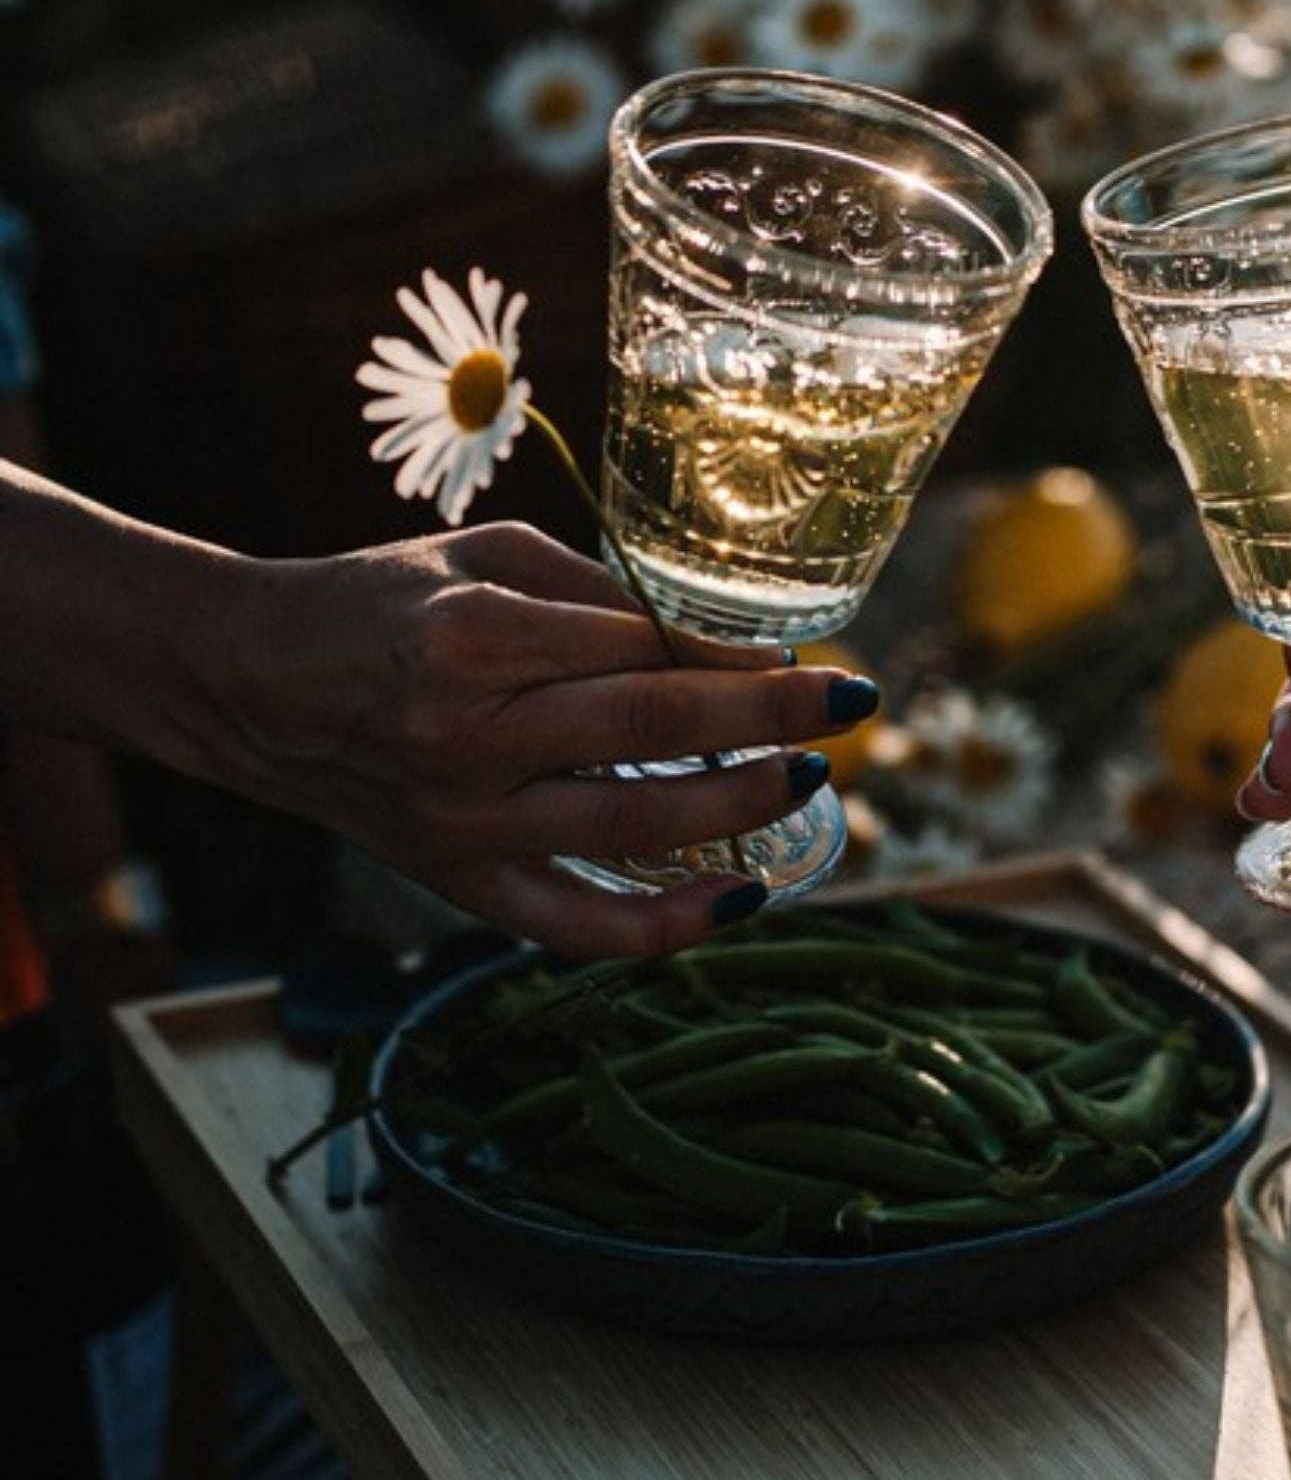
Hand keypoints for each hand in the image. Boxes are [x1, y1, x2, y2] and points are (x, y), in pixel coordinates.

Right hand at [185, 523, 876, 956]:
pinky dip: (661, 927)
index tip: (798, 654)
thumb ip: (593, 586)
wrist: (247, 680)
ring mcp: (462, 821)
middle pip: (654, 730)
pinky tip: (742, 902)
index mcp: (475, 637)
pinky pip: (571, 924)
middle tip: (853, 703)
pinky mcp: (454, 880)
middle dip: (771, 720)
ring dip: (741, 806)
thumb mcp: (481, 553)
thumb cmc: (376, 599)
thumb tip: (707, 634)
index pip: (641, 650)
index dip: (734, 656)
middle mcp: (468, 735)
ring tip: (813, 780)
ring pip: (631, 827)